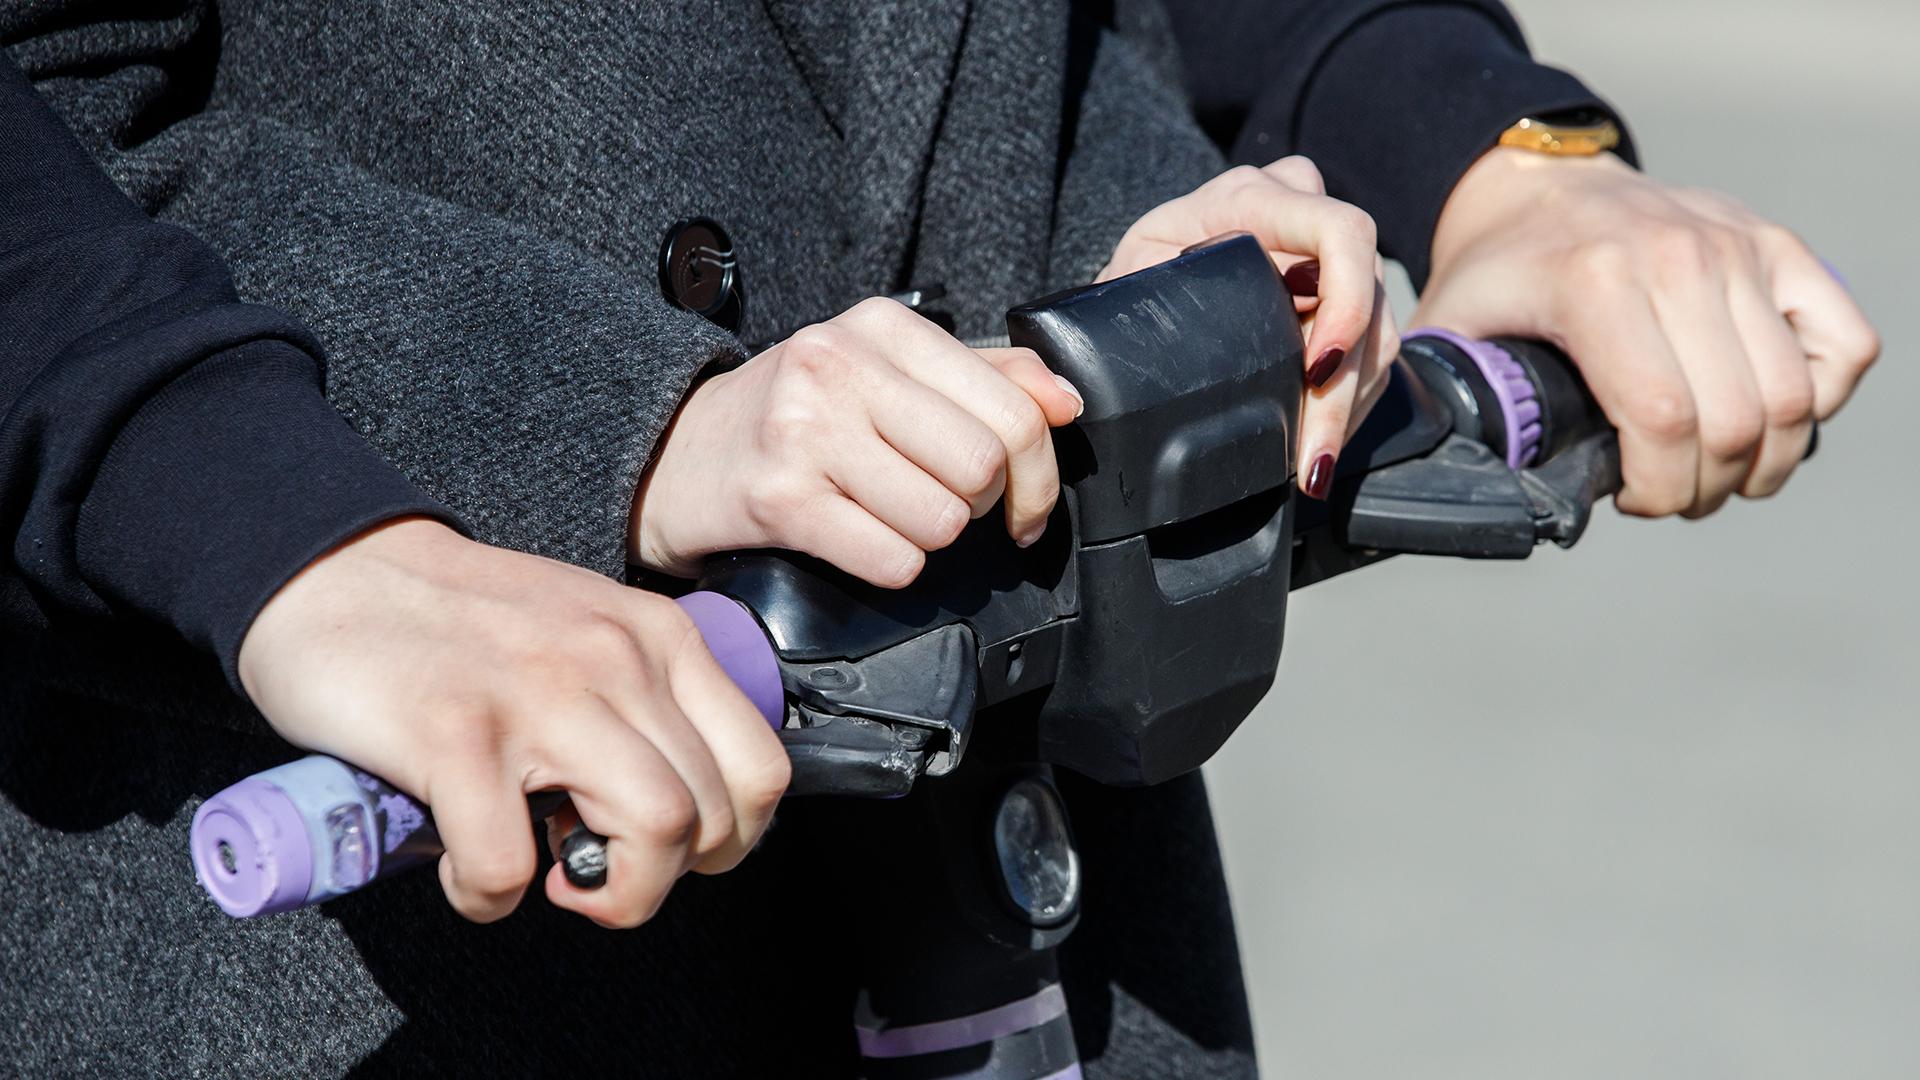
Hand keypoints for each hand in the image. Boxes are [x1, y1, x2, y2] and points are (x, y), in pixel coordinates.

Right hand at [237, 517, 789, 928]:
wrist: (338, 574)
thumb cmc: (461, 625)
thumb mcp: (590, 634)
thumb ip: (644, 701)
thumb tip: (684, 813)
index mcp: (658, 638)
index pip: (761, 768)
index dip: (730, 839)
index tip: (673, 852)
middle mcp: (616, 659)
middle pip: (714, 816)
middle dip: (665, 879)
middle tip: (600, 872)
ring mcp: (540, 694)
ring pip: (656, 833)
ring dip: (612, 895)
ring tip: (555, 881)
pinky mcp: (455, 735)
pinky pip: (509, 863)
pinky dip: (489, 895)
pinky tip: (465, 869)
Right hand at [632, 297, 1083, 586]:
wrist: (674, 454)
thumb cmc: (795, 417)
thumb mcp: (884, 372)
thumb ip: (982, 377)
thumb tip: (1065, 401)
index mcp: (882, 326)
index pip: (1014, 408)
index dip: (1038, 474)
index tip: (1024, 507)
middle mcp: (841, 365)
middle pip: (984, 467)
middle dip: (979, 507)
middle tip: (943, 507)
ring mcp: (805, 431)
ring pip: (943, 519)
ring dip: (929, 539)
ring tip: (888, 518)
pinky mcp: (779, 500)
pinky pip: (893, 560)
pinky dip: (890, 567)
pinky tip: (858, 541)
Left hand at [1100, 157, 1398, 498]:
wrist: (1163, 262)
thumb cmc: (1142, 270)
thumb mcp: (1135, 273)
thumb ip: (1156, 289)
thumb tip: (1184, 334)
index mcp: (1253, 198)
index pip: (1339, 231)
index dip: (1346, 301)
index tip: (1318, 369)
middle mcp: (1307, 213)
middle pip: (1365, 297)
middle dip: (1340, 389)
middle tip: (1311, 458)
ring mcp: (1336, 251)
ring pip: (1377, 332)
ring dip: (1349, 407)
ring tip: (1313, 465)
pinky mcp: (1349, 290)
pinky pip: (1375, 348)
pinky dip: (1352, 400)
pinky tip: (1320, 440)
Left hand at [1418, 149, 1879, 516]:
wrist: (1538, 186)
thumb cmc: (1497, 274)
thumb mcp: (1451, 332)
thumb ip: (1453, 403)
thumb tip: (1459, 483)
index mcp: (1596, 283)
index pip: (1663, 418)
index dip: (1658, 487)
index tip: (1631, 500)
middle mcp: (1680, 257)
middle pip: (1736, 420)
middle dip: (1706, 487)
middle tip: (1673, 496)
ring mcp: (1740, 246)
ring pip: (1795, 396)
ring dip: (1765, 461)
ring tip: (1717, 472)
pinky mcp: (1782, 247)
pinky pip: (1845, 344)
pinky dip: (1822, 400)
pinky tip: (1768, 417)